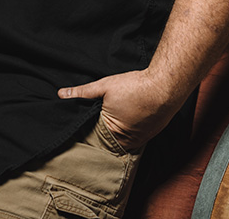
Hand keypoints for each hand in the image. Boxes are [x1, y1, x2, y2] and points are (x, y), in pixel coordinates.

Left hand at [58, 69, 180, 150]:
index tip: (76, 128)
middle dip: (100, 133)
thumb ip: (82, 92)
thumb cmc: (135, 87)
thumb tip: (61, 94)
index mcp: (113, 134)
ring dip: (116, 132)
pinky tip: (126, 117)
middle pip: (108, 142)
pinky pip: (135, 136)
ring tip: (111, 118)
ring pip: (122, 140)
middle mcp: (127, 142)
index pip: (93, 140)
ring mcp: (141, 139)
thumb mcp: (105, 86)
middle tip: (92, 121)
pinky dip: (129, 129)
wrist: (166, 85)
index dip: (84, 132)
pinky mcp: (151, 134)